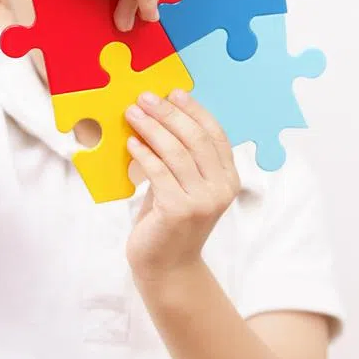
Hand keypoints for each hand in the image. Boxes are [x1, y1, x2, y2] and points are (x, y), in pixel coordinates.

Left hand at [123, 89, 240, 282]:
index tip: (173, 92)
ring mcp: (202, 201)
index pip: (215, 134)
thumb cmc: (168, 221)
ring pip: (176, 152)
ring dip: (152, 128)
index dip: (195, 110)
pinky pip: (159, 172)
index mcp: (228, 179)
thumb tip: (158, 116)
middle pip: (196, 138)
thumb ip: (179, 159)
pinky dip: (143, 153)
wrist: (166, 266)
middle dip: (169, 113)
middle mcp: (221, 189)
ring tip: (132, 113)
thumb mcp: (181, 185)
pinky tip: (131, 142)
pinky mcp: (179, 210)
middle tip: (145, 98)